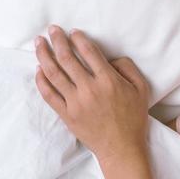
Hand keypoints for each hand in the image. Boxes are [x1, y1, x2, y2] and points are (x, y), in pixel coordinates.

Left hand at [34, 24, 153, 163]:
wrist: (121, 148)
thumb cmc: (133, 119)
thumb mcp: (141, 89)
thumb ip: (128, 67)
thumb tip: (109, 58)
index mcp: (108, 80)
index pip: (88, 52)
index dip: (78, 38)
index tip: (72, 32)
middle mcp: (89, 89)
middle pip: (67, 58)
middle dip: (57, 40)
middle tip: (51, 29)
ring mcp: (75, 102)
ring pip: (54, 73)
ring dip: (44, 55)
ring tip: (39, 43)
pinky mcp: (66, 115)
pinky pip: (49, 94)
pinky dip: (41, 80)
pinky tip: (38, 69)